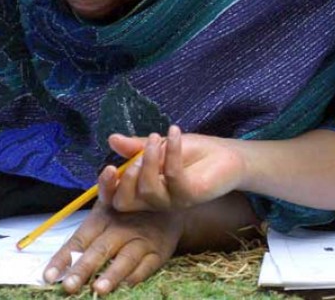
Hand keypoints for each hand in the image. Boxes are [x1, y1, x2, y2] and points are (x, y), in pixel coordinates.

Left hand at [44, 201, 182, 294]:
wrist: (172, 201)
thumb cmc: (131, 206)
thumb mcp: (110, 200)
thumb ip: (87, 211)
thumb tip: (78, 203)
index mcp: (103, 216)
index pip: (80, 239)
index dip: (64, 257)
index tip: (49, 276)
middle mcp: (121, 228)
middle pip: (100, 250)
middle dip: (84, 268)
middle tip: (69, 286)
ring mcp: (142, 240)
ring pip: (125, 259)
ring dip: (112, 274)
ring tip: (98, 289)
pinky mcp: (159, 251)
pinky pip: (147, 266)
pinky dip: (137, 276)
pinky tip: (127, 286)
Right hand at [99, 125, 245, 211]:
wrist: (228, 155)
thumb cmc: (194, 152)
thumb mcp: (161, 146)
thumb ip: (137, 147)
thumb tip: (112, 139)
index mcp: (144, 190)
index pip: (116, 199)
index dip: (106, 188)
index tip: (108, 168)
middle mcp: (156, 200)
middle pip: (126, 203)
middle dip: (125, 178)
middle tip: (140, 152)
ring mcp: (173, 201)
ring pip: (148, 190)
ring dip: (150, 159)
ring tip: (157, 137)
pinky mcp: (191, 195)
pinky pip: (174, 176)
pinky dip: (171, 151)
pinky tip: (175, 132)